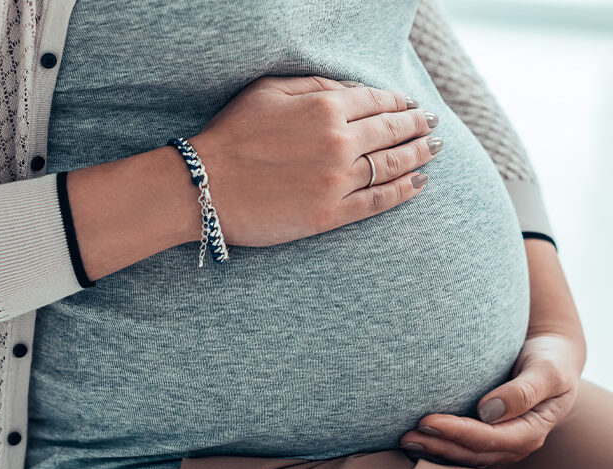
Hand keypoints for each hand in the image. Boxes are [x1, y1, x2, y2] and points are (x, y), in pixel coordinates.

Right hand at [189, 75, 441, 246]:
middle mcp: (339, 142)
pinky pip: (378, 201)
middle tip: (432, 126)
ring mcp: (338, 181)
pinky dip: (403, 191)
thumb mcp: (268, 91)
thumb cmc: (231, 136)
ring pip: (392, 165)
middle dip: (417, 126)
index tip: (411, 105)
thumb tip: (354, 90)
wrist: (205, 187)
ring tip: (434, 151)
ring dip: (419, 156)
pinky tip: (419, 184)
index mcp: (326, 108)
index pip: (377, 102)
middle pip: (393, 132)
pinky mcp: (331, 214)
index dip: (400, 102)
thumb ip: (315, 85)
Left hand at [399, 333, 583, 468]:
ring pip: (464, 457)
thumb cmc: (549, 360)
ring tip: (404, 441)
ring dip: (435, 451)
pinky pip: (461, 450)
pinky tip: (416, 442)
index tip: (427, 420)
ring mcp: (500, 445)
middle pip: (473, 452)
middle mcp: (514, 444)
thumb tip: (488, 411)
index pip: (490, 438)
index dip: (457, 432)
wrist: (551, 360)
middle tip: (406, 436)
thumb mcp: (547, 370)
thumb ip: (523, 391)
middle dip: (439, 446)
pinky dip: (439, 448)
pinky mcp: (486, 439)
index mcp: (531, 430)